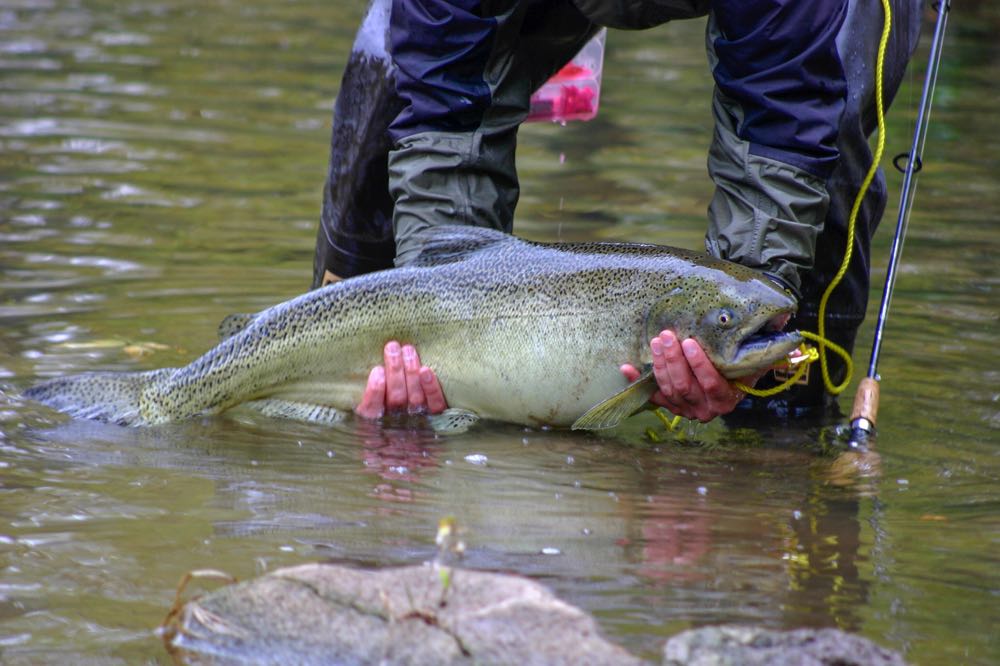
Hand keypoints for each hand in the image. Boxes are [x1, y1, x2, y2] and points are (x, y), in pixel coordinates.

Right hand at [355, 341, 447, 418]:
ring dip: (411, 371)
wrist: (419, 442)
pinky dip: (431, 388)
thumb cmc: (385, 414)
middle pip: (396, 399)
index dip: (375, 391)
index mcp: (375, 423)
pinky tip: (426, 370)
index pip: (372, 410)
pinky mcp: (438, 418)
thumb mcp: (372, 407)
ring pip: (415, 397)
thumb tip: (374, 366)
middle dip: (394, 371)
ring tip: (408, 350)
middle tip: (392, 347)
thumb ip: (370, 393)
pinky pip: (435, 405)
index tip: (377, 369)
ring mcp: (419, 422)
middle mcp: (397, 424)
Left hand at [620, 330, 763, 422]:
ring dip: (659, 365)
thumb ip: (769, 348)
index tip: (689, 343)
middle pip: (684, 387)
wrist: (725, 373)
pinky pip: (650, 395)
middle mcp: (706, 408)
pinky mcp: (667, 404)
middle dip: (673, 361)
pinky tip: (626, 367)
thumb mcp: (757, 357)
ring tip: (656, 341)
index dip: (699, 365)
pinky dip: (636, 381)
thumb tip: (789, 336)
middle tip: (666, 337)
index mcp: (727, 399)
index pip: (711, 384)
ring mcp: (685, 408)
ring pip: (668, 390)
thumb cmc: (741, 360)